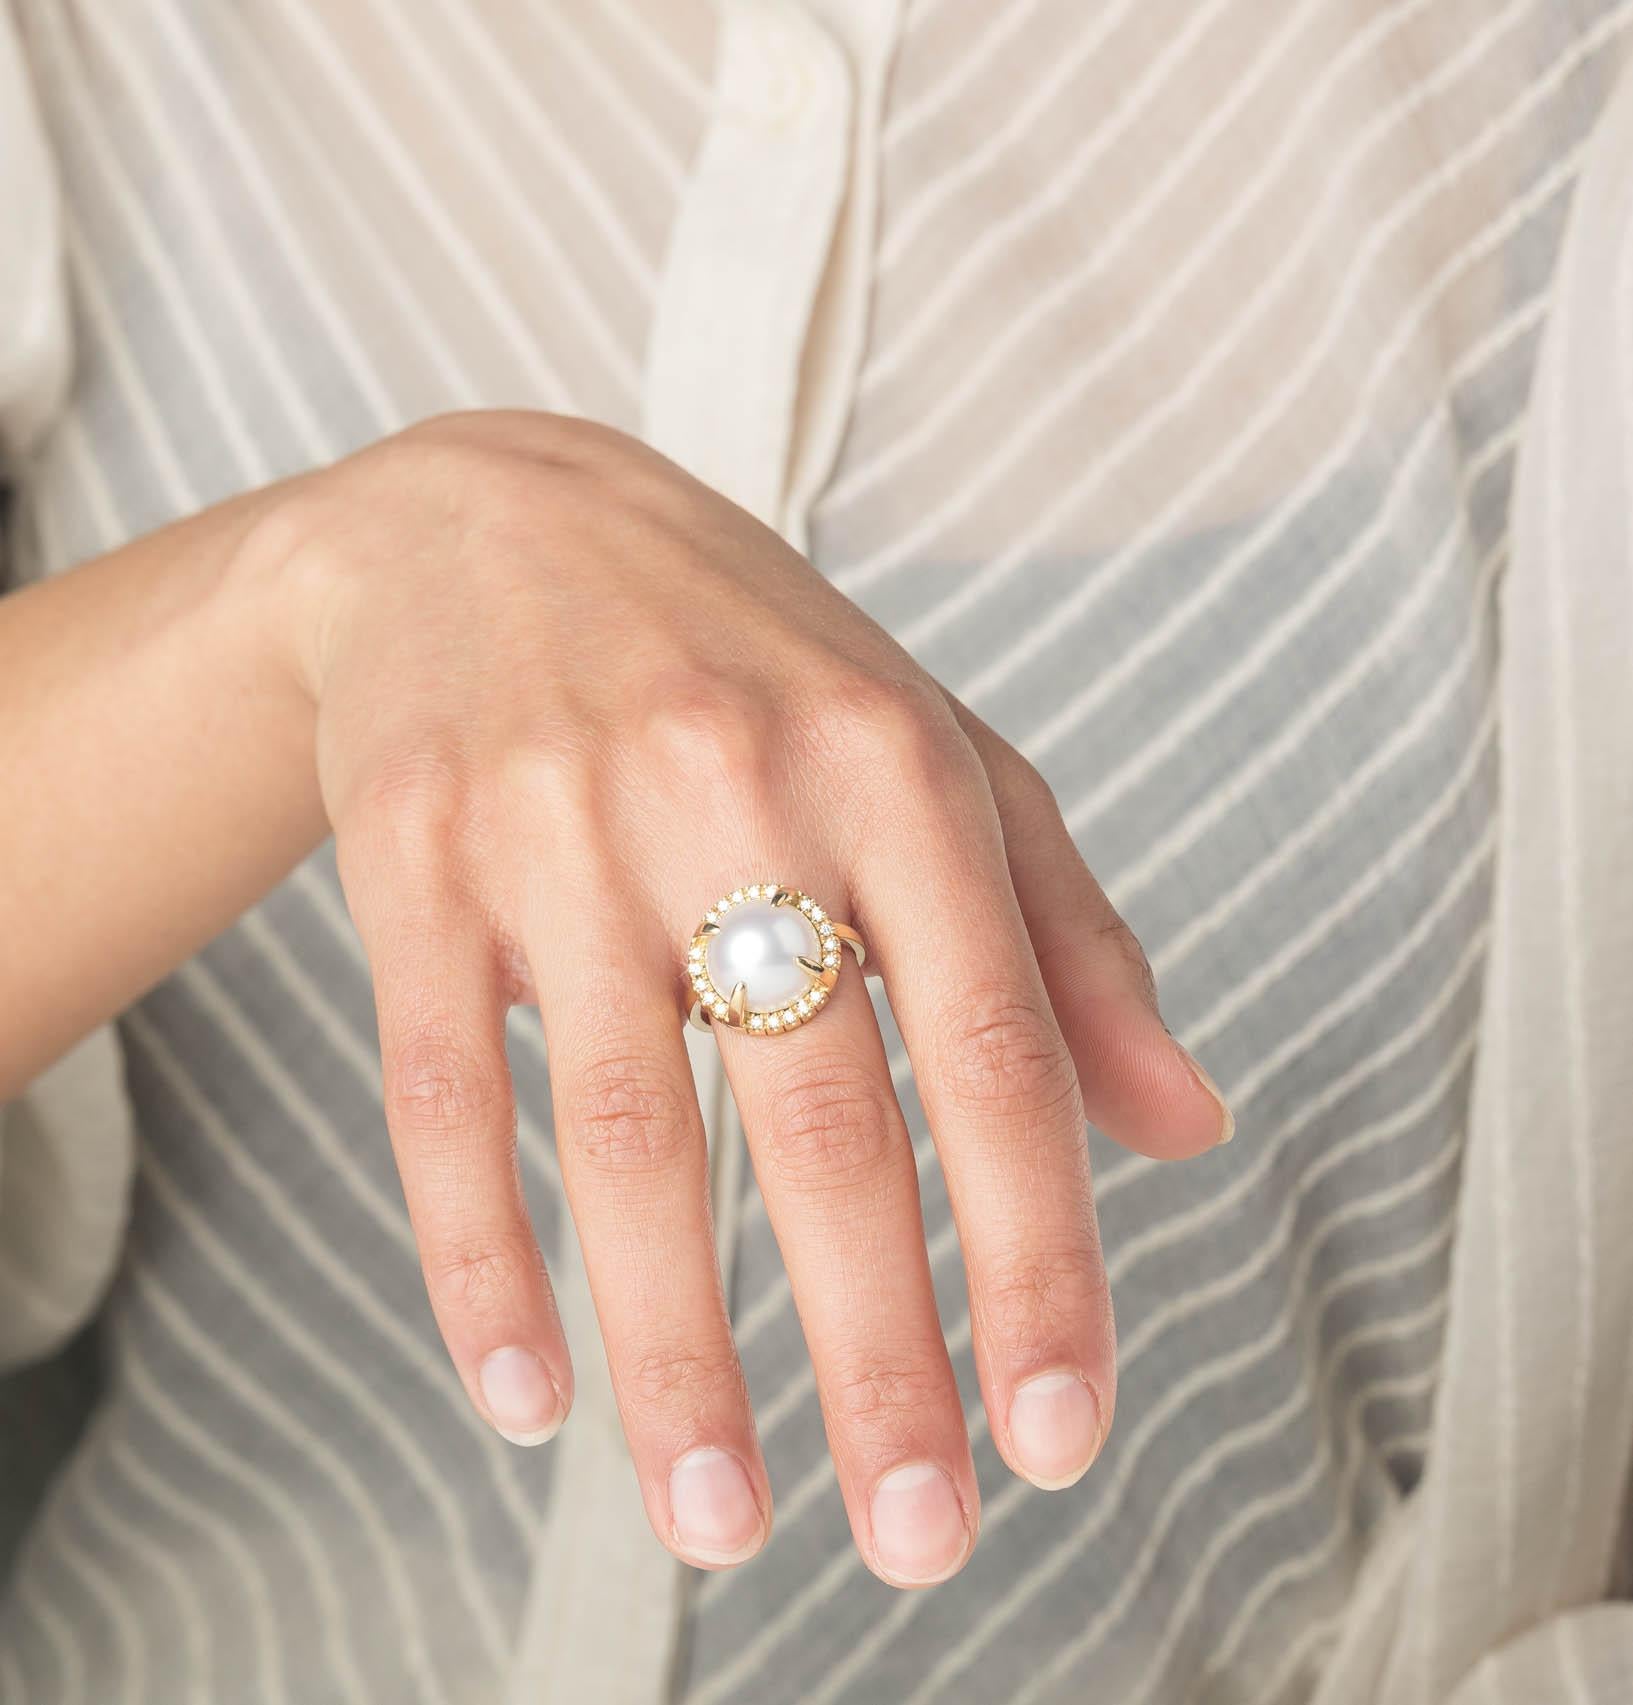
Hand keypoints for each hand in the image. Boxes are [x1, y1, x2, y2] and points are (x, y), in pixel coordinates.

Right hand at [261, 411, 1230, 1585]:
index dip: (1039, 1256)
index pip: (997, 1049)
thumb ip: (1068, 938)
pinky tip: (527, 1390)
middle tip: (916, 1533)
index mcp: (895, 766)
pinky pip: (441, 1090)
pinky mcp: (415, 858)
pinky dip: (481, 1257)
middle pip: (820, 1120)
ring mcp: (557, 822)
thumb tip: (1186, 1129)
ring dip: (678, 1351)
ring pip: (625, 1133)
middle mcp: (733, 787)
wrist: (494, 520)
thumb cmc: (748, 659)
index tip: (1057, 1431)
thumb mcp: (937, 752)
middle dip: (877, 1352)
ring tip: (721, 1516)